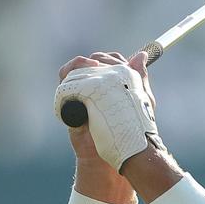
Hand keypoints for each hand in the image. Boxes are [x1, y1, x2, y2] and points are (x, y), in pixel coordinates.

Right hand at [55, 51, 161, 171]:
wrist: (119, 148)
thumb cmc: (130, 125)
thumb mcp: (139, 99)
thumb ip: (140, 77)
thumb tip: (141, 54)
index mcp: (110, 82)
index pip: (107, 60)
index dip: (112, 58)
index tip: (123, 63)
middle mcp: (93, 85)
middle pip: (89, 62)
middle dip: (98, 60)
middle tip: (110, 66)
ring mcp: (80, 94)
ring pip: (72, 70)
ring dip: (81, 65)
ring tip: (96, 67)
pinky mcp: (70, 105)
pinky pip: (62, 87)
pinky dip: (69, 80)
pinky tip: (84, 82)